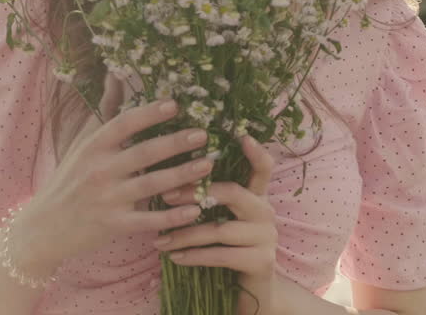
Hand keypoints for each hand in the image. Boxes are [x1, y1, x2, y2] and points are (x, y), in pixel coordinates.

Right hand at [19, 79, 214, 272]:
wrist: (45, 225)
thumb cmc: (69, 178)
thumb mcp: (83, 141)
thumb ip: (104, 109)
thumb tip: (116, 71)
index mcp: (94, 146)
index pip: (123, 124)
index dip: (149, 114)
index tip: (174, 105)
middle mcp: (100, 170)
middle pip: (143, 154)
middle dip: (175, 143)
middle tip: (202, 134)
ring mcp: (108, 199)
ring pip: (151, 185)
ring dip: (181, 175)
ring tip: (207, 165)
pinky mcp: (114, 225)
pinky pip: (148, 220)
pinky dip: (172, 216)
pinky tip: (195, 210)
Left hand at [153, 134, 277, 314]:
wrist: (250, 289)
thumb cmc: (229, 246)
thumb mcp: (223, 218)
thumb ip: (210, 197)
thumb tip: (171, 172)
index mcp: (257, 196)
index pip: (263, 168)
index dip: (255, 152)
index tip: (241, 135)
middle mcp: (266, 212)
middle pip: (233, 192)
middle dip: (195, 193)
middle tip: (165, 196)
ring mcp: (266, 237)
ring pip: (220, 229)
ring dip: (185, 234)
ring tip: (159, 240)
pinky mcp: (261, 261)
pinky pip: (222, 255)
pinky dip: (195, 256)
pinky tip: (175, 257)